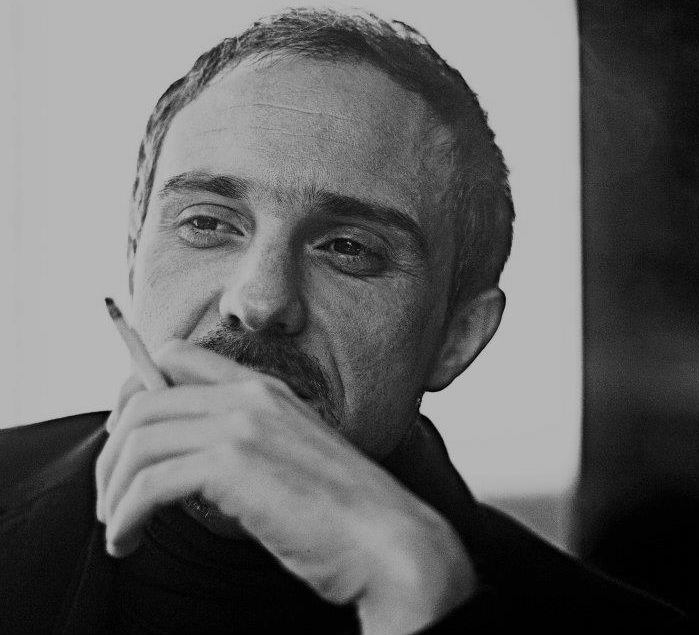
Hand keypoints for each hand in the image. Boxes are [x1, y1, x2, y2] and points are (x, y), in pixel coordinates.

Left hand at [95, 340, 476, 634]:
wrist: (387, 541)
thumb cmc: (345, 517)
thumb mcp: (291, 463)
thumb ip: (247, 448)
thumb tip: (190, 465)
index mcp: (267, 390)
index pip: (176, 356)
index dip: (133, 390)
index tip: (124, 439)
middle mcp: (252, 395)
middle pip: (142, 400)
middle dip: (112, 452)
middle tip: (111, 494)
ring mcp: (244, 424)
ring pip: (138, 439)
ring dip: (112, 489)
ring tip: (118, 526)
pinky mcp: (235, 463)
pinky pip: (148, 481)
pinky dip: (125, 514)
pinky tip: (128, 539)